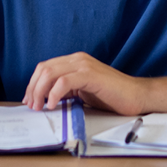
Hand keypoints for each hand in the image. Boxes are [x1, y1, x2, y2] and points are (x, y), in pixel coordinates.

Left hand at [23, 52, 146, 114]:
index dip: (33, 84)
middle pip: (44, 69)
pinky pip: (64, 81)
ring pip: (50, 73)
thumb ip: (66, 91)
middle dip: (33, 88)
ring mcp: (84, 65)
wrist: (137, 96)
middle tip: (32, 105)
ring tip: (40, 107)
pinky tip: (53, 105)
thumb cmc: (112, 96)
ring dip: (40, 91)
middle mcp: (77, 59)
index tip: (29, 100)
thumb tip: (45, 100)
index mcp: (74, 61)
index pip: (45, 68)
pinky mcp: (90, 74)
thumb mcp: (82, 92)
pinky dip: (54, 94)